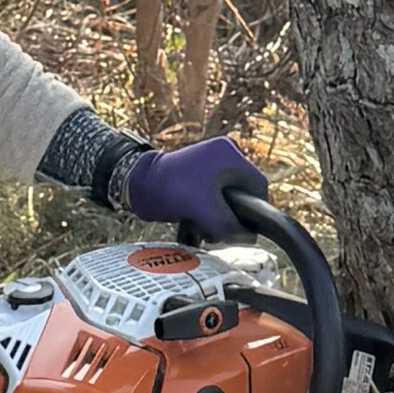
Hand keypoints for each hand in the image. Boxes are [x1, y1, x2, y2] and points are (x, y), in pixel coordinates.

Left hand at [126, 137, 270, 244]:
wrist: (135, 184)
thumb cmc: (168, 188)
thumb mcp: (204, 209)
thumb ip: (229, 224)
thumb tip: (250, 238)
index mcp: (229, 154)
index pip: (258, 186)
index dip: (254, 211)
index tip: (243, 229)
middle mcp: (223, 156)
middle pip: (241, 195)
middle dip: (230, 216)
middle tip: (216, 230)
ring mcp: (209, 167)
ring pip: (226, 201)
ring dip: (216, 218)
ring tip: (199, 228)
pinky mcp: (197, 179)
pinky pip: (211, 200)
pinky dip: (205, 215)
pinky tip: (193, 226)